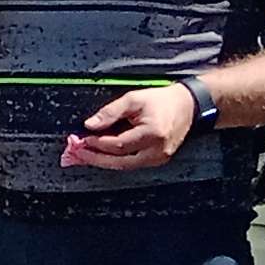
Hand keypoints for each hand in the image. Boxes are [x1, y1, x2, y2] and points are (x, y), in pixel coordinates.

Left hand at [61, 82, 199, 171]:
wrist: (188, 106)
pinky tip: (101, 155)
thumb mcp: (134, 99)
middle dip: (95, 158)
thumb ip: (110, 112)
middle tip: (76, 154)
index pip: (118, 145)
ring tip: (84, 156)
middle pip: (119, 162)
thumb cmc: (162, 101)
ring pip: (124, 165)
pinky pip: (132, 163)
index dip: (97, 144)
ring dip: (103, 161)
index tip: (81, 139)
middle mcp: (157, 151)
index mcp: (152, 134)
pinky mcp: (158, 160)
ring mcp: (159, 159)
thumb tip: (90, 125)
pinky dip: (115, 160)